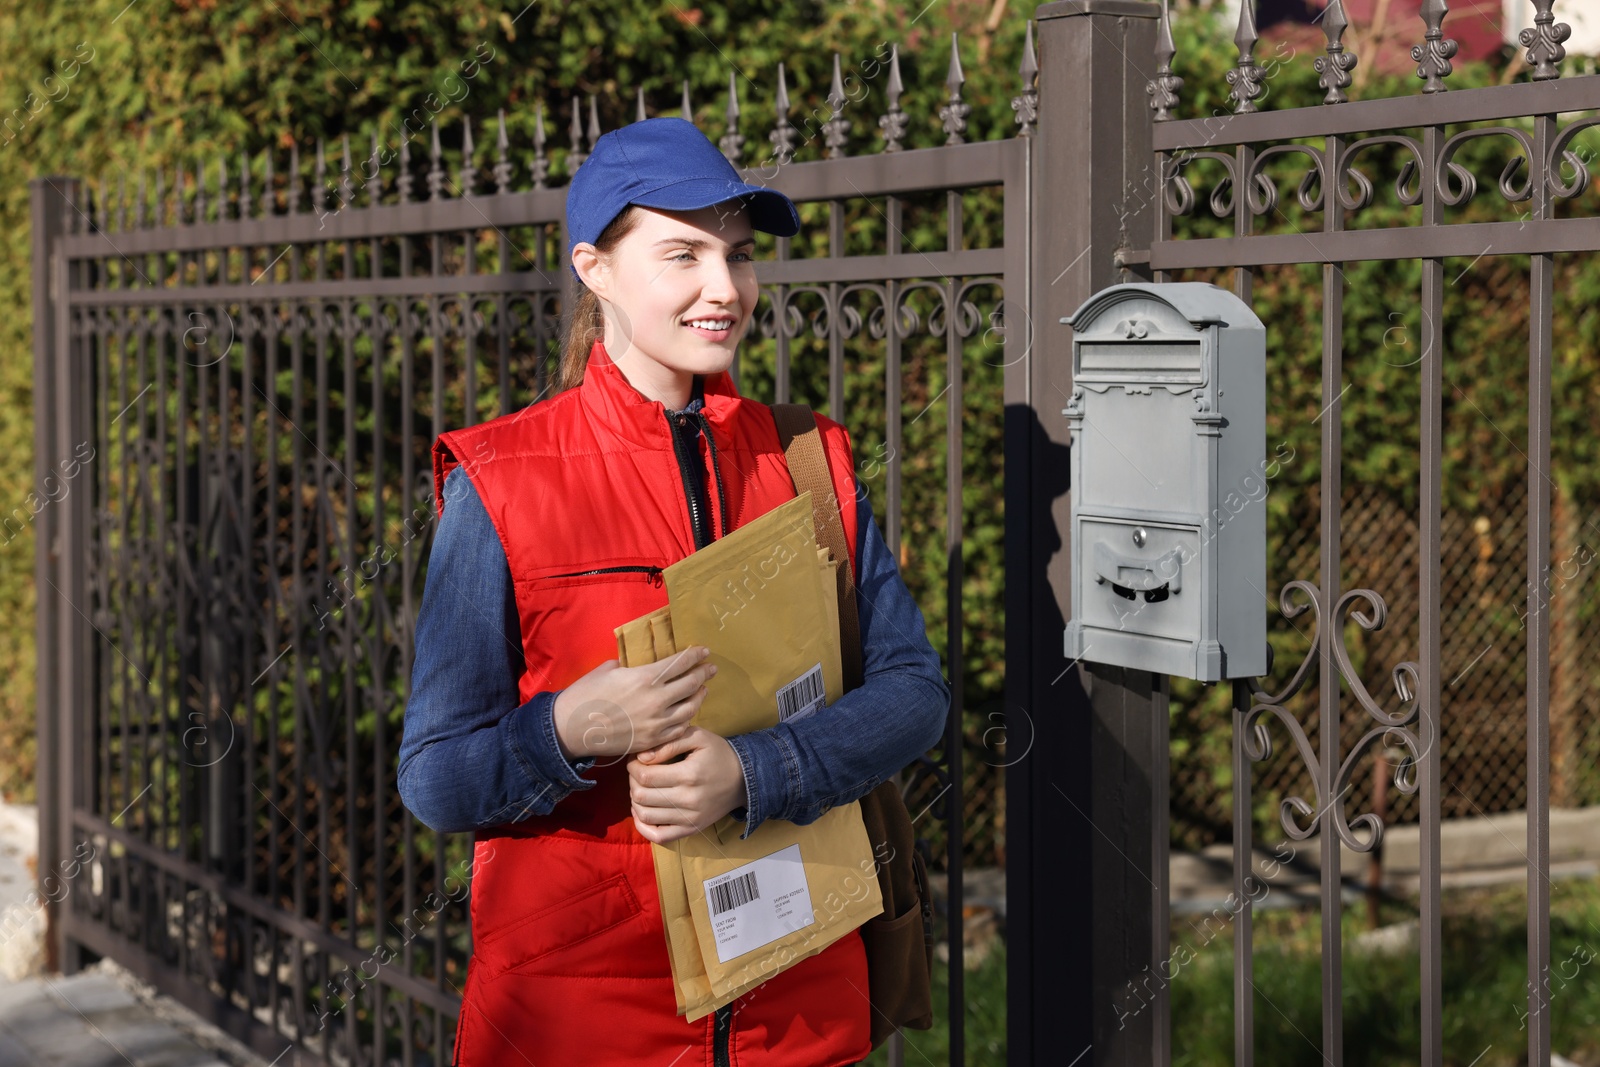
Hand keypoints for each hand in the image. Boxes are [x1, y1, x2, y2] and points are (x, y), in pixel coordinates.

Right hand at [553, 646, 715, 761]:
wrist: (572, 728)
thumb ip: (631, 666)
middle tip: (711, 668)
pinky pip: (679, 729)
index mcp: (645, 678)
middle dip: (704, 673)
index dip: (695, 655)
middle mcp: (656, 700)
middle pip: (691, 684)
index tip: (703, 650)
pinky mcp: (652, 741)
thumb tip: (640, 666)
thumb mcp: (609, 669)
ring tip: (703, 689)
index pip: (680, 663)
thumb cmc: (586, 694)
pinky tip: (688, 713)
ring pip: (690, 708)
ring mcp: (656, 723)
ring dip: (699, 696)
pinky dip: (687, 718)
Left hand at [626, 726, 748, 844]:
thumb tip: (642, 757)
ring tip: (641, 788)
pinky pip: (659, 836)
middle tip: (638, 772)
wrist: (744, 779)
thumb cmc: (719, 754)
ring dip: (635, 800)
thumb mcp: (698, 737)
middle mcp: (688, 800)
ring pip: (645, 815)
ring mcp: (689, 818)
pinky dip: (643, 827)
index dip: (633, 766)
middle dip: (632, 781)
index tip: (636, 759)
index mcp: (689, 774)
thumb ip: (669, 743)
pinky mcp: (691, 829)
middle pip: (641, 795)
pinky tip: (642, 812)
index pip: (645, 776)